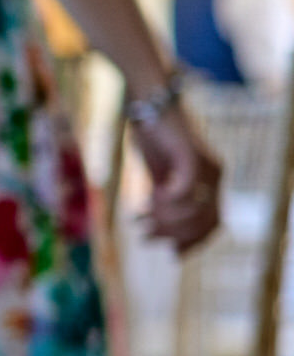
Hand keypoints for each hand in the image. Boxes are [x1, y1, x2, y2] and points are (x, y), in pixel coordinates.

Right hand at [130, 105, 220, 253]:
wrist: (148, 100)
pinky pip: (184, 189)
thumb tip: (158, 224)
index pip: (212, 224)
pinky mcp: (191, 155)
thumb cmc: (151, 134)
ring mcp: (206, 165)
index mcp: (210, 181)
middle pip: (204, 222)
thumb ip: (164, 198)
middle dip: (174, 234)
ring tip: (140, 219)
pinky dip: (167, 201)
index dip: (193, 242)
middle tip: (145, 236)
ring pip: (193, 209)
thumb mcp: (158, 174)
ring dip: (165, 220)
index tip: (171, 254)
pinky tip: (149, 198)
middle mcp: (215, 175)